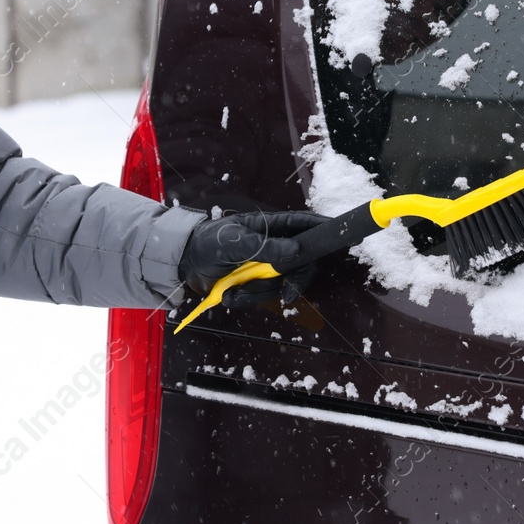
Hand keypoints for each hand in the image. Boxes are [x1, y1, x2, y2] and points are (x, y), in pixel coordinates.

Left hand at [177, 195, 330, 306]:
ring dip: (258, 293)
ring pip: (281, 284)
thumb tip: (296, 250)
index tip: (340, 236)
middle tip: (287, 295)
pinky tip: (229, 294)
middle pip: (301, 263)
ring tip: (234, 291)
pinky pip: (263, 296)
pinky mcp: (254, 283)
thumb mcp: (234, 242)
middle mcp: (272, 246)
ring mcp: (264, 266)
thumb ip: (265, 246)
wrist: (183, 263)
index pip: (302, 224)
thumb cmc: (207, 242)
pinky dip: (246, 299)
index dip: (321, 228)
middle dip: (293, 281)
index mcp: (269, 226)